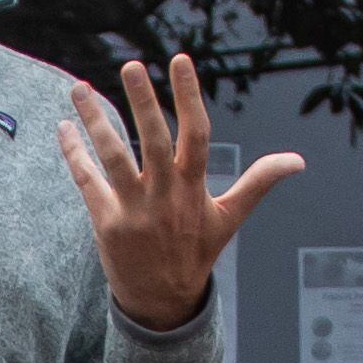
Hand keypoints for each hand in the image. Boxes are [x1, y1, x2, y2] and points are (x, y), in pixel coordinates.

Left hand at [62, 55, 300, 333]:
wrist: (162, 302)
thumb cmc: (196, 253)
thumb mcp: (231, 218)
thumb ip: (259, 183)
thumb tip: (298, 161)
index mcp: (194, 188)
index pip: (196, 133)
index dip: (189, 96)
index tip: (180, 60)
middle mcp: (164, 196)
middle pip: (153, 140)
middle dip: (142, 102)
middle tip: (130, 65)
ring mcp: (133, 210)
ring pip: (112, 157)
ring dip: (94, 121)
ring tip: (78, 88)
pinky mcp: (106, 222)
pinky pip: (86, 180)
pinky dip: (74, 153)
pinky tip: (64, 127)